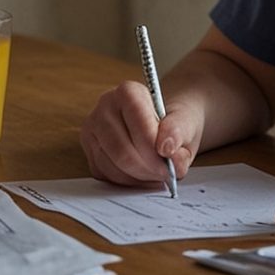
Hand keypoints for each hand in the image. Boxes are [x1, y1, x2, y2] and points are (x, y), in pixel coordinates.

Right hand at [80, 80, 201, 187]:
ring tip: (157, 173)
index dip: (154, 148)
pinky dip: (128, 182)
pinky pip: (106, 176)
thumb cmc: (173, 122)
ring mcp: (92, 130)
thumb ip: (180, 132)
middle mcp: (105, 107)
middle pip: (122, 150)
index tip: (170, 163)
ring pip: (113, 166)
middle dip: (148, 168)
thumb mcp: (185, 122)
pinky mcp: (89, 152)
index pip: (137, 122)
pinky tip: (143, 175)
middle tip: (167, 175)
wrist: (164, 125)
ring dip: (139, 177)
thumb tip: (168, 149)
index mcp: (128, 91)